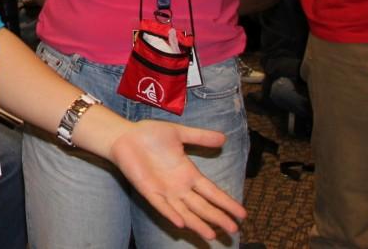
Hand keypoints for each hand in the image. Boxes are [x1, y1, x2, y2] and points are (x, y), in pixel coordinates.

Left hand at [109, 120, 245, 239]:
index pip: (212, 191)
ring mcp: (164, 190)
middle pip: (203, 205)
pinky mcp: (148, 191)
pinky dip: (171, 214)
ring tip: (212, 235)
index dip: (226, 202)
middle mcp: (179, 186)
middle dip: (218, 217)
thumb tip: (224, 138)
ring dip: (198, 223)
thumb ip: (200, 137)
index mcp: (188, 173)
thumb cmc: (151, 134)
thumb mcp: (179, 133)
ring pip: (185, 211)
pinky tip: (182, 223)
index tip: (242, 214)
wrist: (126, 136)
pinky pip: (161, 205)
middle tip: (234, 230)